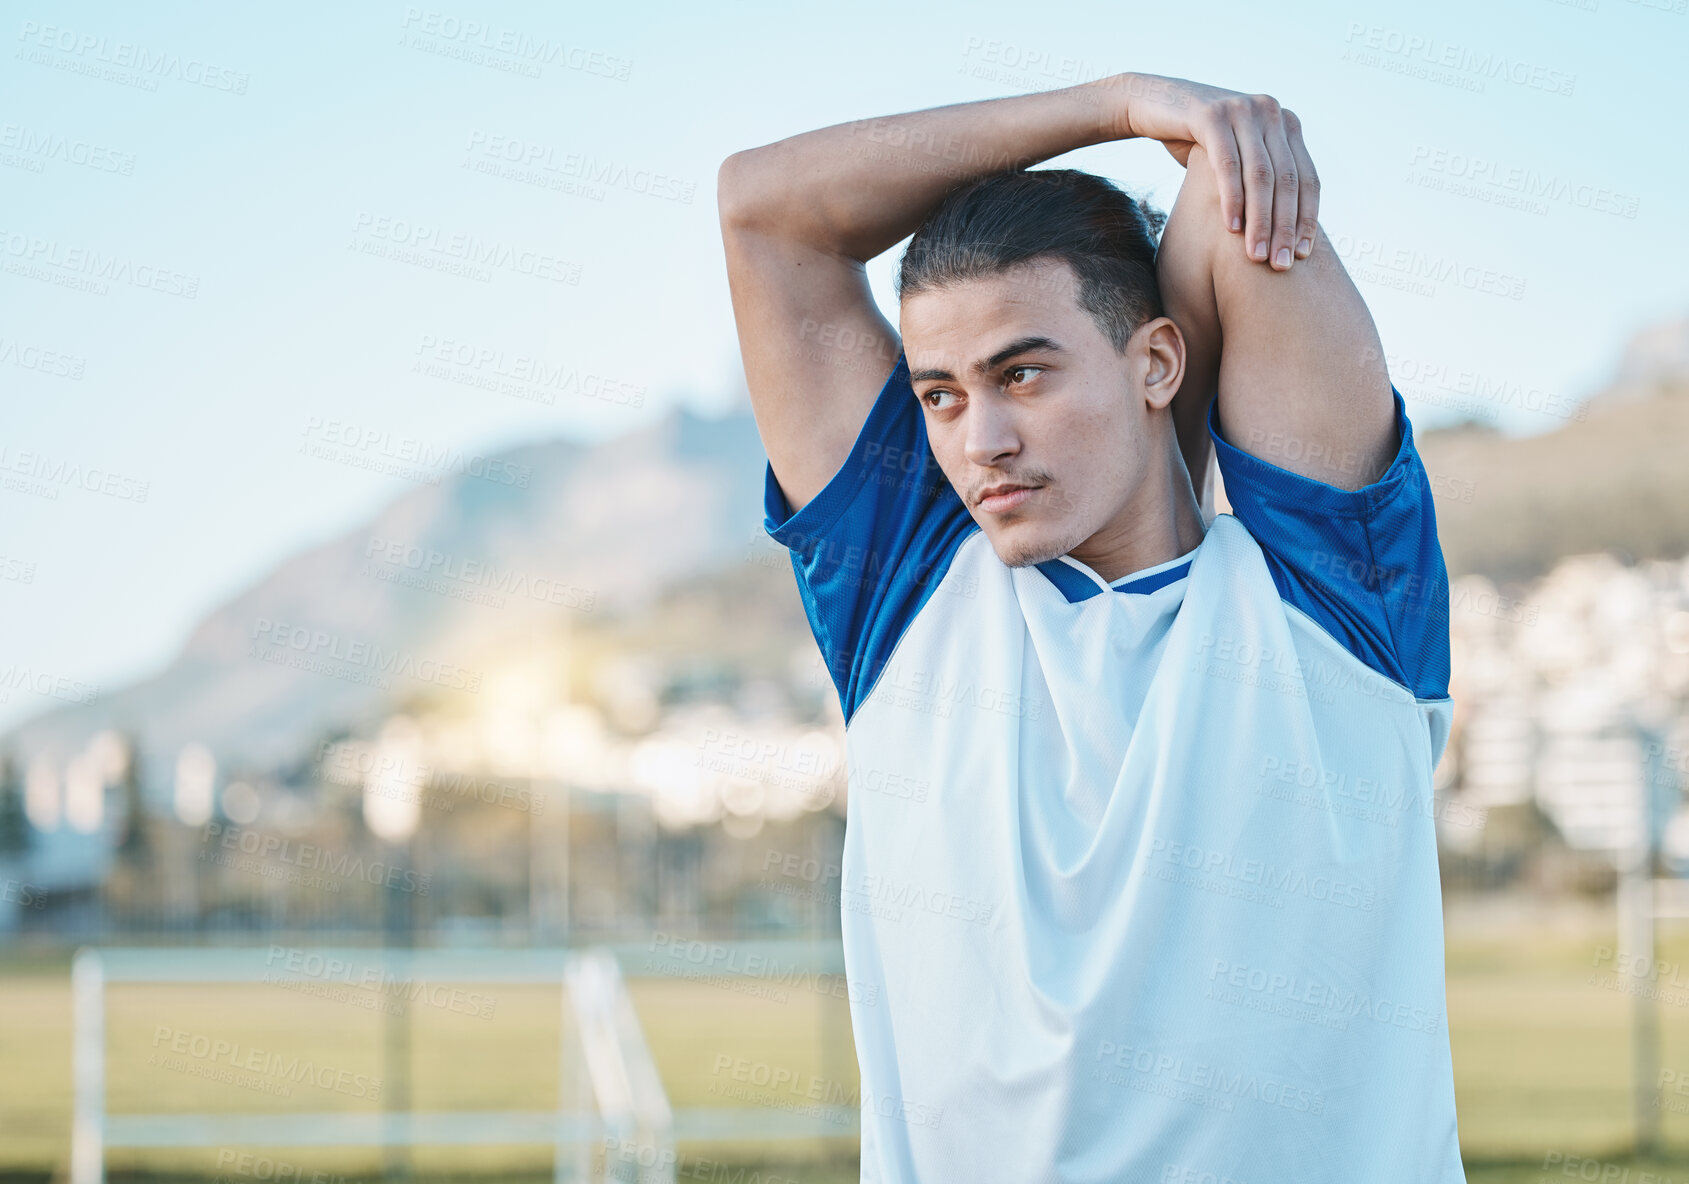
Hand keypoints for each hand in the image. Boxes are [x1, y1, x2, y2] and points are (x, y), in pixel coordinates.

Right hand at [1107, 73, 1318, 270]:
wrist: (1156, 105)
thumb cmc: (1199, 142)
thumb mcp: (1239, 156)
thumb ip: (1263, 177)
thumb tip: (1285, 225)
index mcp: (1286, 124)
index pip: (1307, 178)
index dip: (1307, 218)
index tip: (1304, 254)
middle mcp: (1271, 112)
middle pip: (1287, 180)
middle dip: (1284, 227)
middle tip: (1280, 264)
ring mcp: (1243, 109)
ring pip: (1260, 175)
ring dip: (1260, 220)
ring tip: (1255, 256)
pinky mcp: (1212, 114)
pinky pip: (1228, 164)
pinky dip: (1232, 199)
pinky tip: (1232, 229)